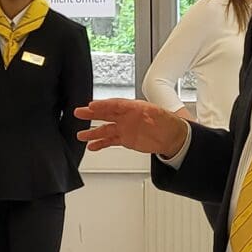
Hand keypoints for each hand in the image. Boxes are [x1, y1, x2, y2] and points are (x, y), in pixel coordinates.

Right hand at [75, 97, 189, 159]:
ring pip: (105, 129)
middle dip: (92, 114)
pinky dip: (101, 144)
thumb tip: (137, 112)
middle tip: (79, 113)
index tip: (92, 106)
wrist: (172, 137)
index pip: (114, 104)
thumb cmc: (167, 122)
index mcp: (133, 107)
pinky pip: (110, 140)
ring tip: (81, 135)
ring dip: (93, 132)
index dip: (103, 105)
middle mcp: (126, 117)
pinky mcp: (125, 139)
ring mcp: (125, 128)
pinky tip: (92, 146)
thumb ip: (145, 113)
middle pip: (106, 114)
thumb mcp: (157, 113)